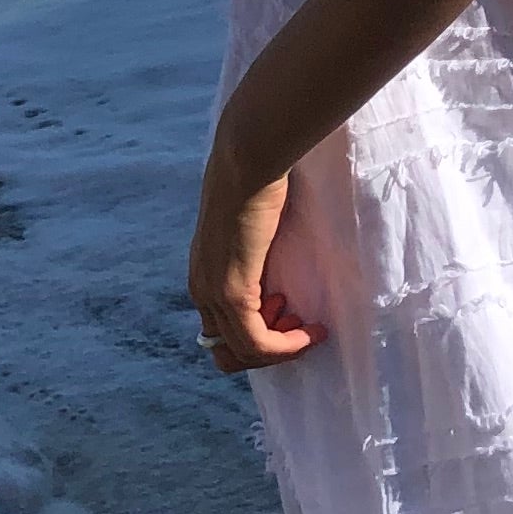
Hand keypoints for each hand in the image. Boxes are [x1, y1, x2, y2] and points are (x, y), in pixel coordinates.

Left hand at [188, 150, 326, 372]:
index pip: (220, 334)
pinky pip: (257, 342)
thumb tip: (271, 267)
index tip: (286, 310)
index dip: (256, 335)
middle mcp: (201, 290)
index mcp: (202, 275)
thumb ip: (252, 253)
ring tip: (308, 327)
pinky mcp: (231, 292)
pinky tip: (311, 331)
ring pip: (244, 352)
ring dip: (282, 349)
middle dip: (268, 349)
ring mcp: (213, 293)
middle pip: (228, 351)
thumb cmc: (258, 183)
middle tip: (298, 322)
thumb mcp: (250, 228)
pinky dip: (286, 347)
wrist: (248, 161)